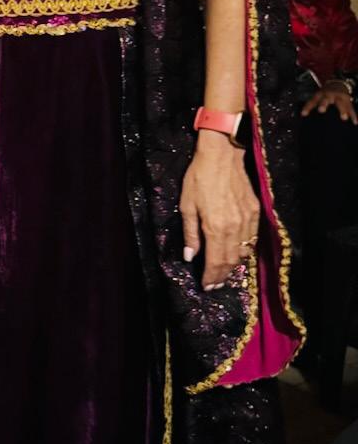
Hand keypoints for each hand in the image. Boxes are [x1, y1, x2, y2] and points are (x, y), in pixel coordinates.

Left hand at [180, 131, 259, 289]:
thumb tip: (190, 256)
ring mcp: (248, 221)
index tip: (207, 286)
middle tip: (215, 284)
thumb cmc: (199, 178)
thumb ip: (190, 233)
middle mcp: (235, 228)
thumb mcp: (187, 205)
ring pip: (244, 251)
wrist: (222, 157)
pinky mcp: (256, 212)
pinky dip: (245, 249)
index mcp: (216, 227)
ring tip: (224, 272)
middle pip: (231, 260)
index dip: (212, 277)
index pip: (216, 261)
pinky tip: (238, 252)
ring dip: (234, 264)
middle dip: (222, 275)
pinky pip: (252, 238)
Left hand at [302, 83, 356, 123]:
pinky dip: (353, 115)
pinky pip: (351, 108)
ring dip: (342, 110)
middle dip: (323, 104)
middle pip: (326, 99)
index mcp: (320, 94)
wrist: (338, 83)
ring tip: (343, 118)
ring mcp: (339, 97)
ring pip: (341, 103)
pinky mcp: (348, 100)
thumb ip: (311, 105)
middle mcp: (329, 95)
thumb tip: (302, 115)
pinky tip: (355, 122)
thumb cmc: (325, 93)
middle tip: (321, 110)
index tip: (303, 114)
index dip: (307, 107)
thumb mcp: (318, 96)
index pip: (312, 101)